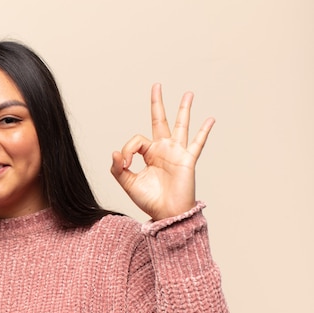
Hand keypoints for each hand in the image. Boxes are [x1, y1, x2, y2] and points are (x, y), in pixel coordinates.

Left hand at [110, 83, 213, 219]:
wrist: (166, 213)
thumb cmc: (149, 199)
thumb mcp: (127, 183)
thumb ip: (118, 168)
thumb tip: (115, 152)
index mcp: (148, 153)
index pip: (137, 140)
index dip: (128, 148)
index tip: (126, 162)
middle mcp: (163, 149)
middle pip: (160, 120)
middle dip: (157, 103)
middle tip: (156, 86)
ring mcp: (177, 153)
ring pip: (181, 125)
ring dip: (184, 109)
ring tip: (188, 94)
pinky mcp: (187, 160)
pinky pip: (197, 143)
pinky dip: (204, 131)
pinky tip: (210, 119)